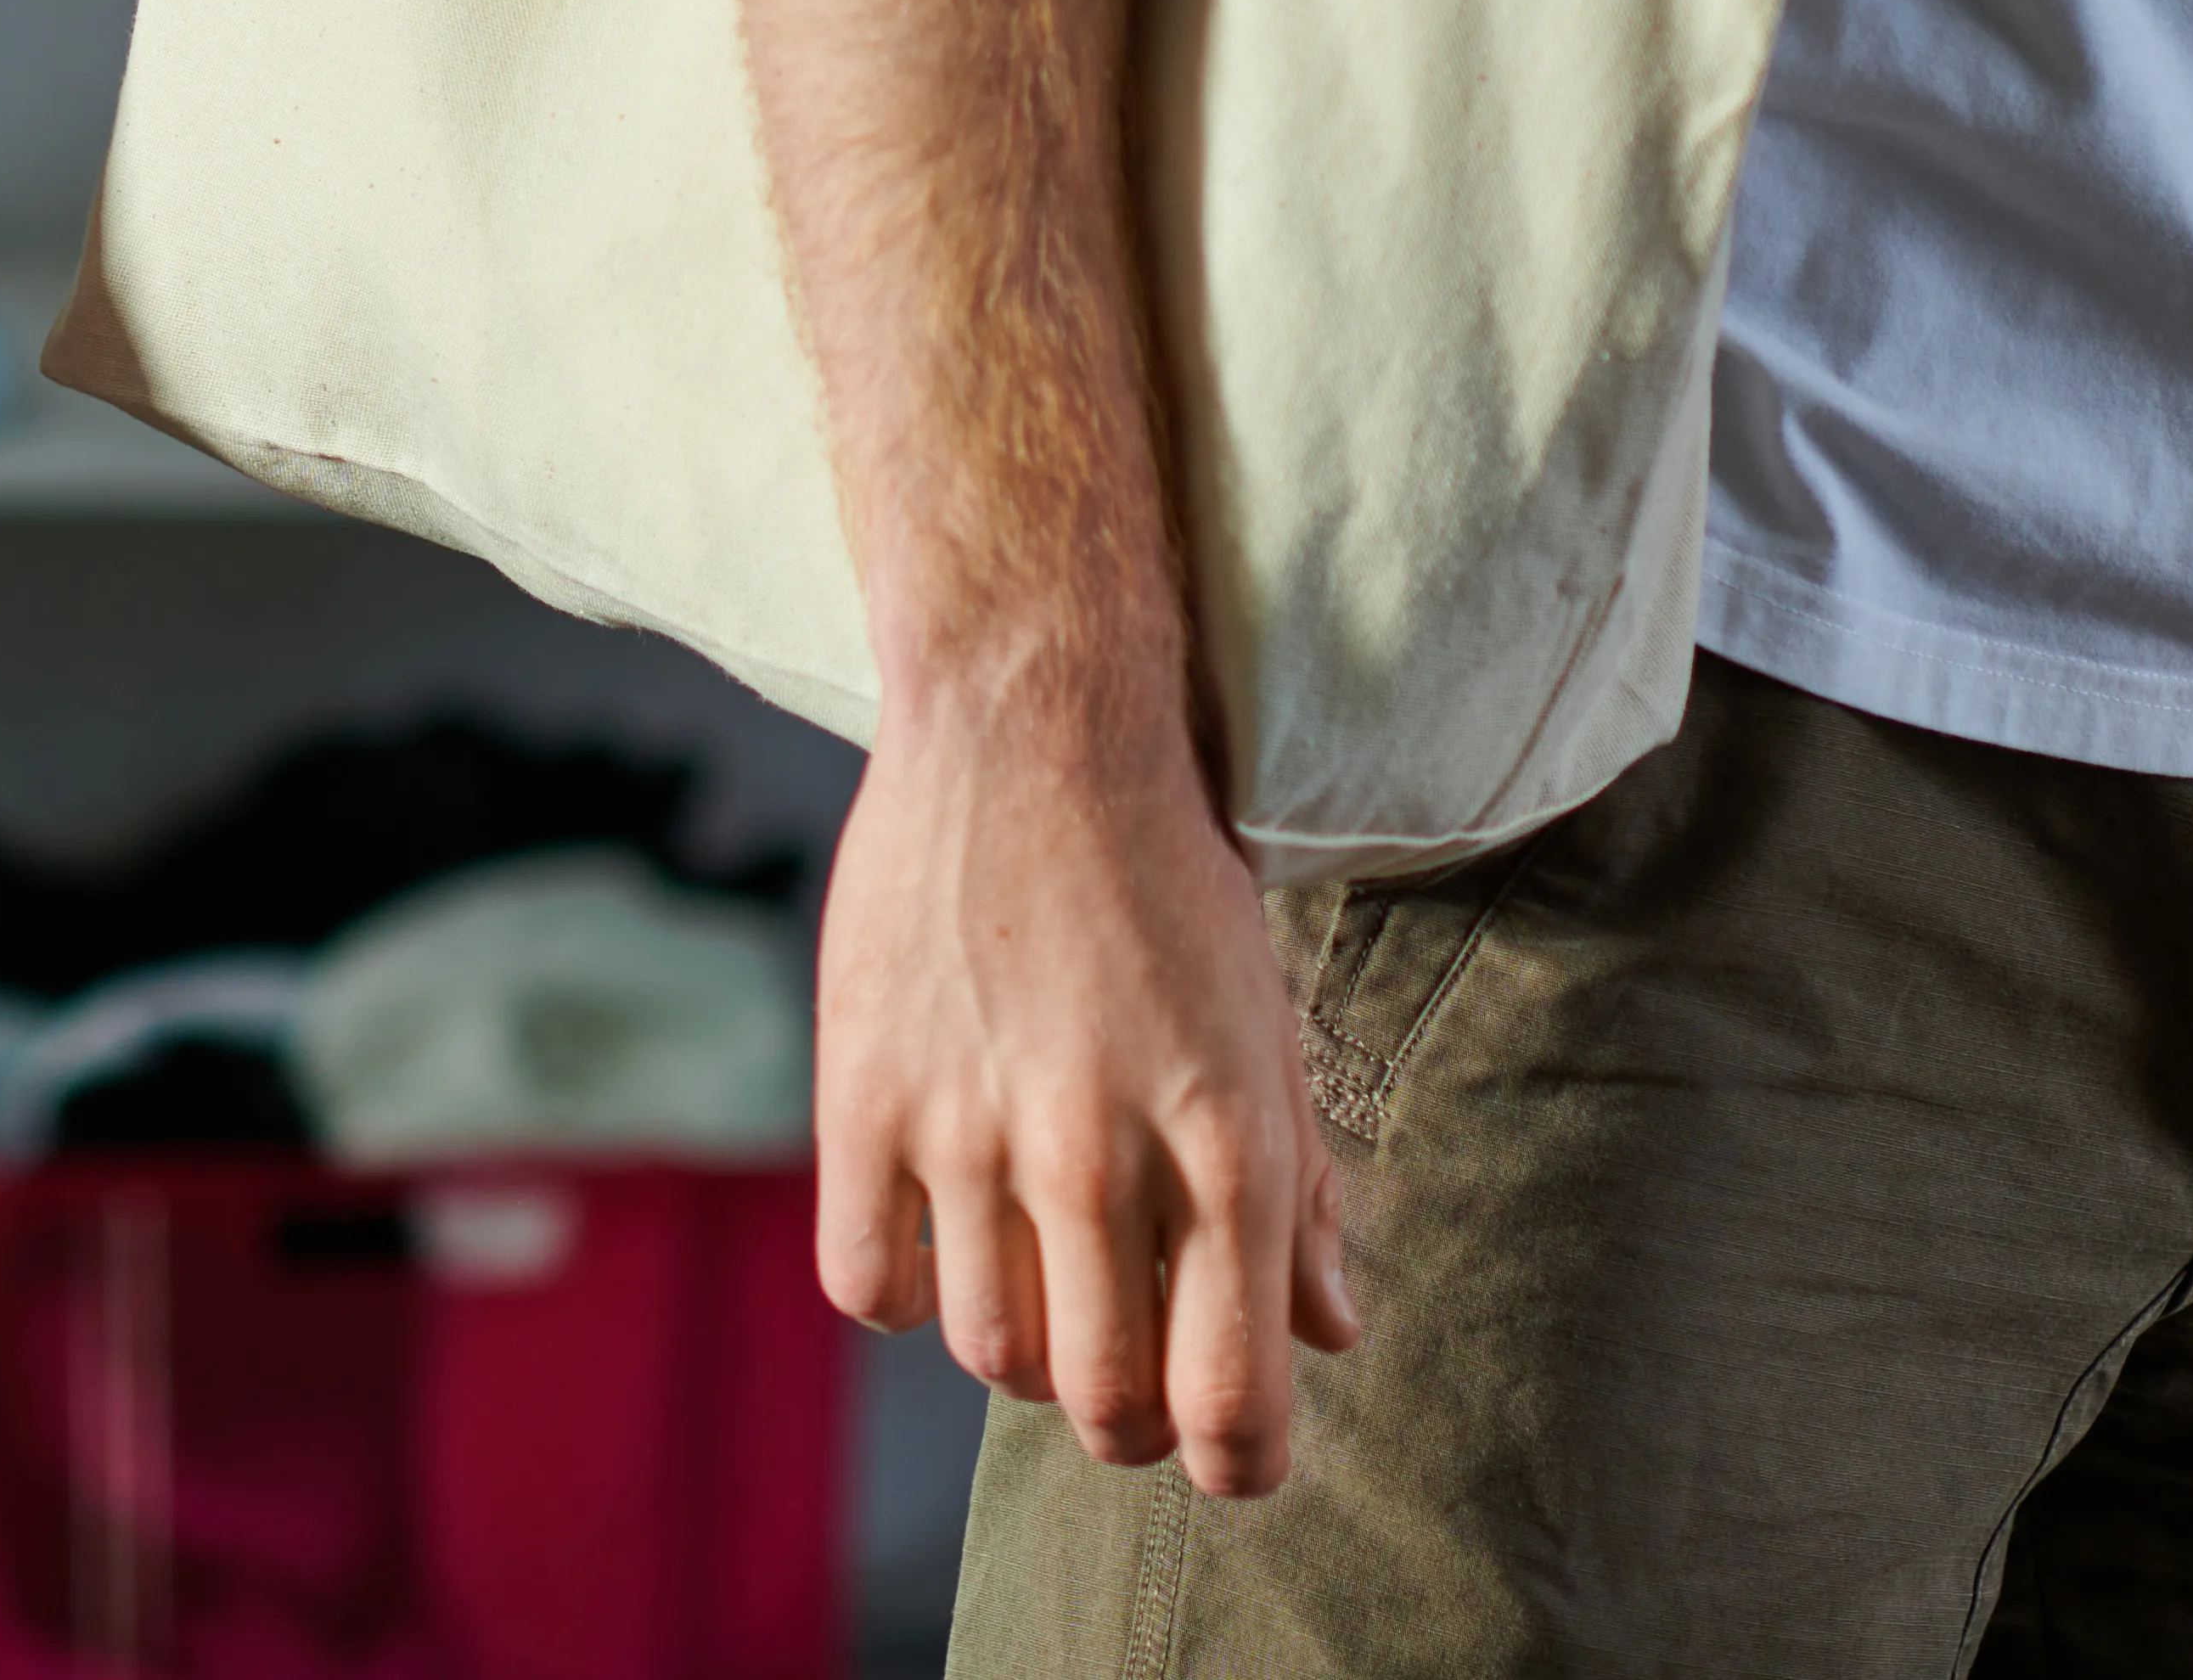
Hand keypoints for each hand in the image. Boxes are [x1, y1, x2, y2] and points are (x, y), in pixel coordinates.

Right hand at [815, 685, 1358, 1492]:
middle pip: (1106, 1403)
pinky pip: (872, 1287)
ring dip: (1022, 1350)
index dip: (1236, 1466)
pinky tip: (938, 1233)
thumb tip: (1328, 1333)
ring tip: (1033, 1278)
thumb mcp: (1269, 1025)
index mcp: (1227, 1144)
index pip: (1232, 1403)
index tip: (1227, 1460)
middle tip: (1126, 1368)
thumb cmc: (1168, 880)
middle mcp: (1100, 1153)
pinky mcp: (864, 1094)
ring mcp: (972, 1128)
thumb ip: (1303, 1191)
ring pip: (991, 1356)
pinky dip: (906, 1290)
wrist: (1030, 724)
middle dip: (1130, 1419)